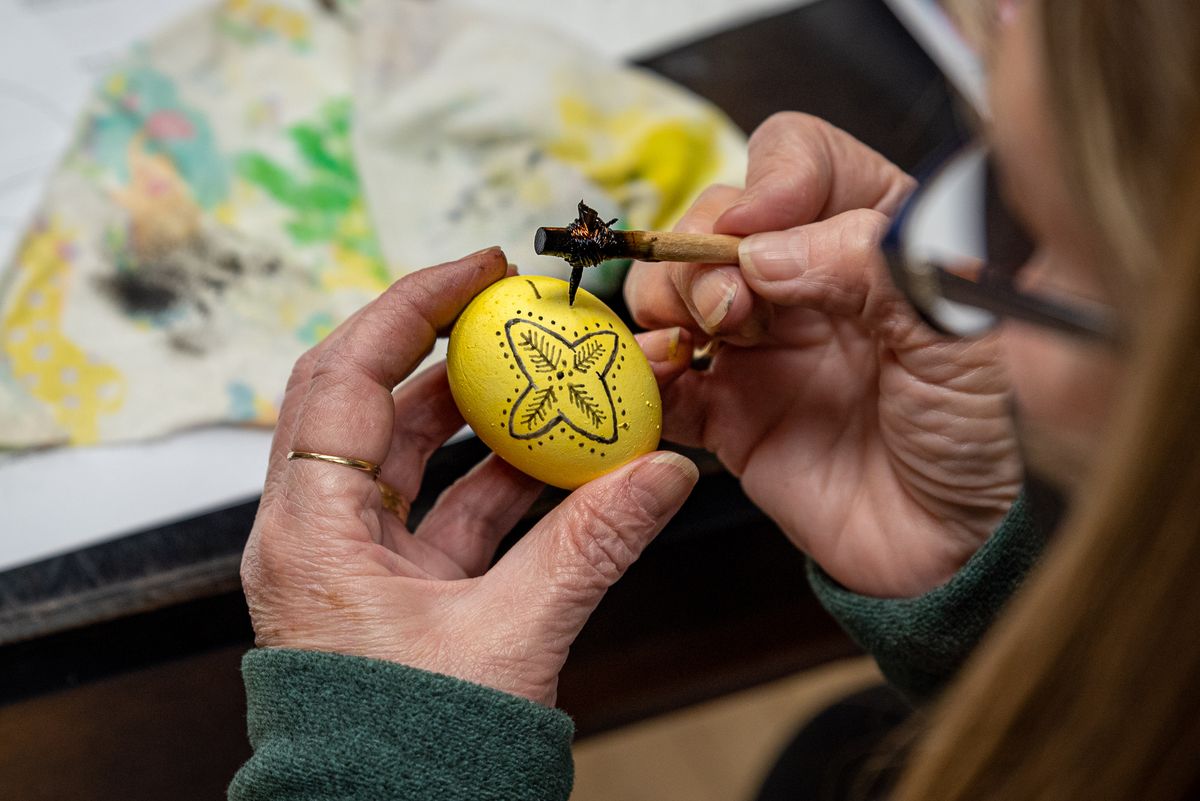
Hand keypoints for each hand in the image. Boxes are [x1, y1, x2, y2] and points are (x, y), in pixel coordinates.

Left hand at [241, 248, 697, 705]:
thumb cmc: (408, 758)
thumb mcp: (510, 639)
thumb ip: (591, 546)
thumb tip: (664, 471)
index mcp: (309, 534)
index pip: (341, 376)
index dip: (408, 307)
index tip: (476, 269)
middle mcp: (319, 536)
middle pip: (373, 404)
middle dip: (449, 350)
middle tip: (514, 311)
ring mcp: (360, 563)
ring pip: (416, 458)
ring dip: (484, 417)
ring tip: (547, 376)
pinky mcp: (399, 591)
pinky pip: (451, 511)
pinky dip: (503, 481)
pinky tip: (561, 459)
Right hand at [627, 113, 1020, 597]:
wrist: (954, 550)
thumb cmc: (983, 437)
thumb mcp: (957, 335)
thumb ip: (870, 268)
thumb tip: (761, 252)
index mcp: (872, 238)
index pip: (800, 160)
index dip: (769, 179)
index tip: (756, 227)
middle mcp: (807, 281)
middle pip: (715, 220)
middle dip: (703, 253)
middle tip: (732, 309)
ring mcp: (759, 345)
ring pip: (673, 287)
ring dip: (666, 301)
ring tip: (696, 344)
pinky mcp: (725, 411)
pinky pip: (659, 377)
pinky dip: (642, 371)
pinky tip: (662, 378)